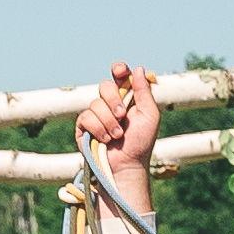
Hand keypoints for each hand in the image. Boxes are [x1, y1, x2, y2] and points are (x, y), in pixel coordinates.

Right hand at [78, 60, 161, 188]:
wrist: (127, 165)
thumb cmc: (141, 143)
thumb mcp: (149, 115)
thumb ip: (144, 91)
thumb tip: (137, 68)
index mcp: (126, 98)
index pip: (120, 76)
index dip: (118, 70)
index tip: (120, 71)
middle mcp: (110, 104)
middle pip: (105, 86)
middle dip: (114, 100)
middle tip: (122, 116)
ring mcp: (96, 115)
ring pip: (95, 103)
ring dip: (109, 121)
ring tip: (117, 136)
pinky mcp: (84, 127)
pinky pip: (86, 117)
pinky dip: (98, 129)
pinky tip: (105, 140)